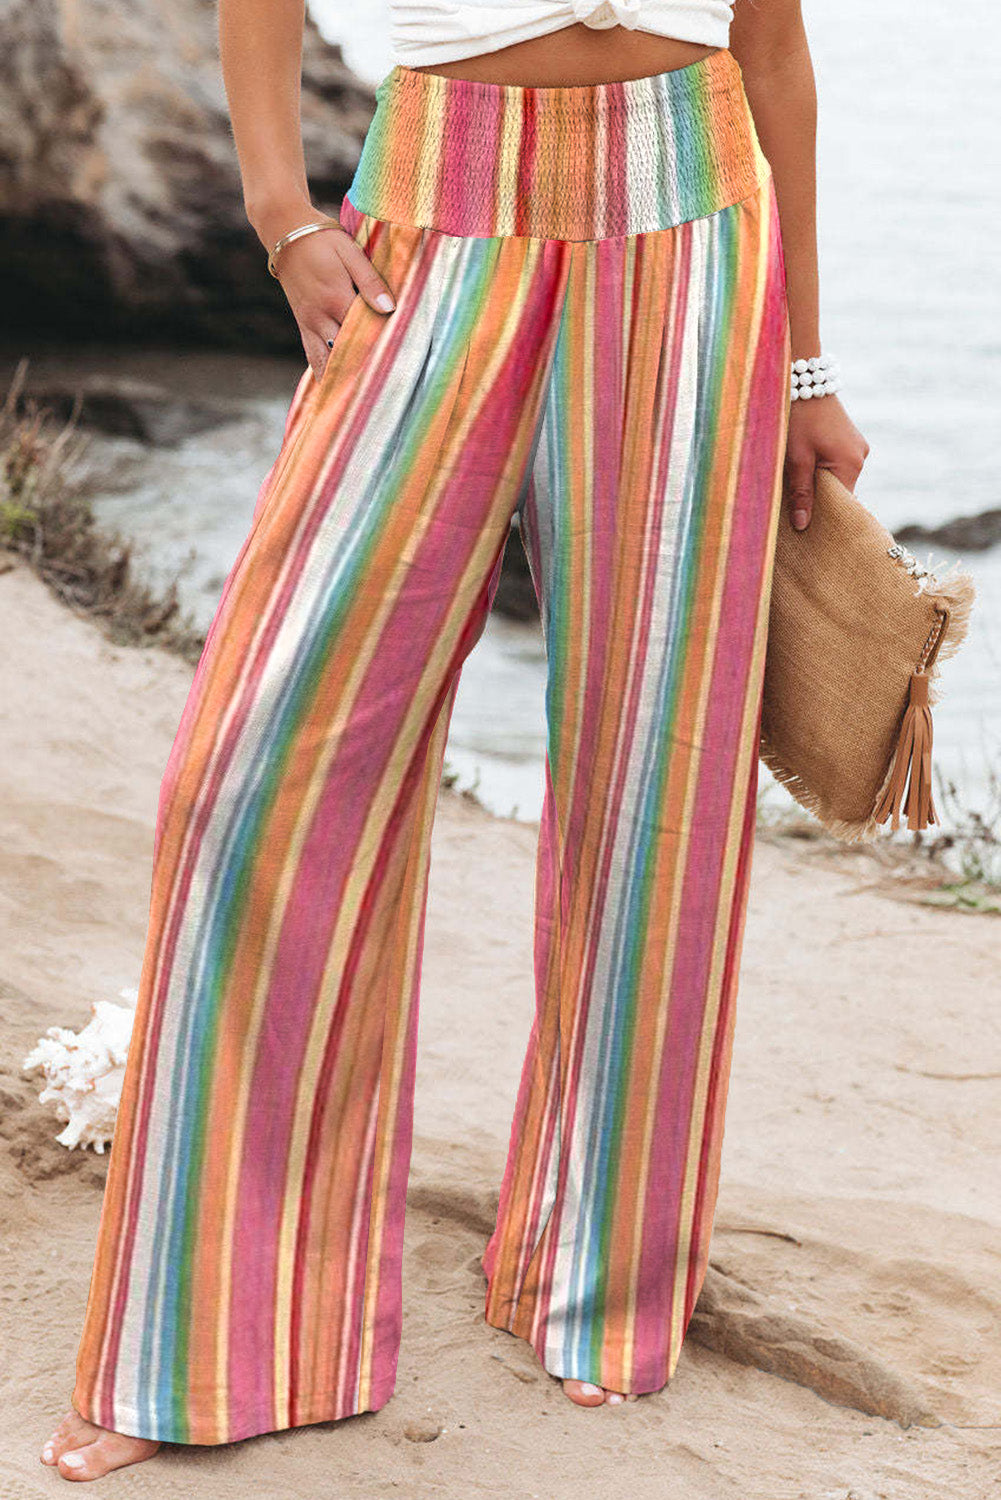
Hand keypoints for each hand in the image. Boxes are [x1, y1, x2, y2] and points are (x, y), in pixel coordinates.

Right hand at [269, 214, 396, 382]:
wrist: (284, 233)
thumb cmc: (322, 239)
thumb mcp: (350, 252)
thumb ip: (369, 280)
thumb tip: (388, 307)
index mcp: (336, 298)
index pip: (364, 332)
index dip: (381, 349)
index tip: (399, 367)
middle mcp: (321, 316)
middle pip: (346, 351)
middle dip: (363, 371)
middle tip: (385, 394)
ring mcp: (309, 323)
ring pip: (326, 359)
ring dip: (341, 379)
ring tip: (357, 402)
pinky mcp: (302, 324)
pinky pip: (312, 355)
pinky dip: (322, 372)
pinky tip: (332, 388)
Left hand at [783, 393, 869, 529]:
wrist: (804, 381)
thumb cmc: (798, 419)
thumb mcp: (796, 459)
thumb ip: (801, 493)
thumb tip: (802, 526)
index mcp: (851, 463)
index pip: (842, 504)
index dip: (825, 517)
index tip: (807, 531)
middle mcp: (860, 457)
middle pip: (841, 492)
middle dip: (820, 502)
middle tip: (796, 515)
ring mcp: (856, 447)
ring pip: (837, 479)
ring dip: (819, 485)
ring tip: (797, 490)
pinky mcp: (848, 440)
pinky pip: (836, 465)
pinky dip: (821, 472)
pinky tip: (804, 472)